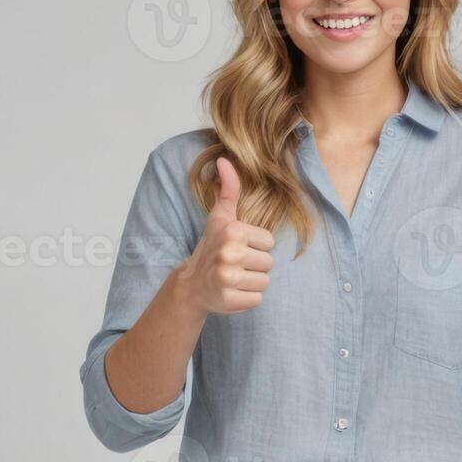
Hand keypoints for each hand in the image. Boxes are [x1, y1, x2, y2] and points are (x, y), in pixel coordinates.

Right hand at [176, 156, 274, 315]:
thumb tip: (224, 160)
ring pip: (264, 282)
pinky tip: (232, 291)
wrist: (192, 284)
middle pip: (268, 263)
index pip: (269, 242)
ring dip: (252, 282)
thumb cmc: (212, 247)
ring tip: (234, 278)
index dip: (256, 246)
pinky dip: (247, 299)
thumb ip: (228, 190)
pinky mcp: (230, 300)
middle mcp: (230, 254)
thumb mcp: (220, 217)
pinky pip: (257, 300)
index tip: (238, 248)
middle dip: (255, 266)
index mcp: (232, 231)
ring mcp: (228, 279)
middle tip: (235, 265)